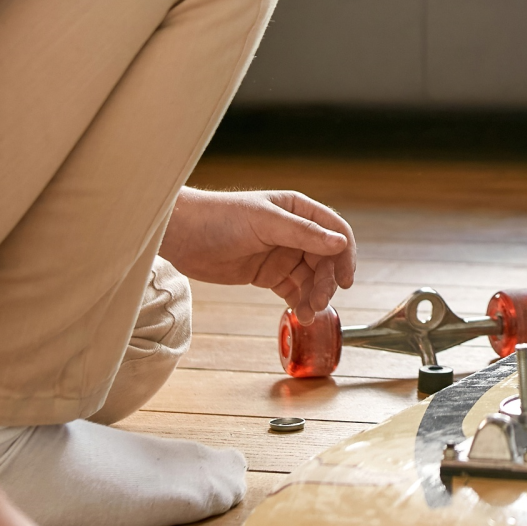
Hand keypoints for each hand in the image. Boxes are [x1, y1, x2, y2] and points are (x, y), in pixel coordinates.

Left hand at [159, 188, 356, 316]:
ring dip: (313, 297)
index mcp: (298, 210)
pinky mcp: (268, 274)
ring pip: (311, 279)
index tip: (345, 281)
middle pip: (326, 260)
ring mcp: (282, 254)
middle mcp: (294, 232)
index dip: (345, 256)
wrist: (181, 235)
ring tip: (306, 315)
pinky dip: (299, 303)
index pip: (335, 232)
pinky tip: (299, 314)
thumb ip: (303, 233)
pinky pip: (293, 290)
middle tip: (317, 303)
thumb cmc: (219, 217)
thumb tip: (340, 243)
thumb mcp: (264, 222)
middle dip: (325, 283)